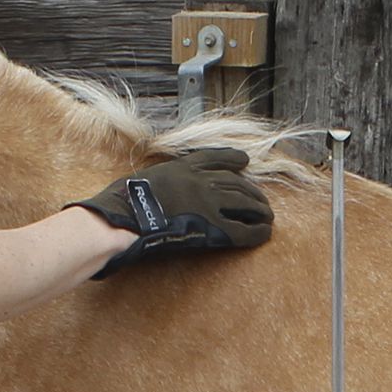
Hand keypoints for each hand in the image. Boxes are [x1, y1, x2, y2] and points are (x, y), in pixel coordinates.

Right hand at [79, 147, 275, 276]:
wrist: (123, 218)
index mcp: (184, 166)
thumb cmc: (123, 201)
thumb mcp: (144, 179)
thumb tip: (157, 187)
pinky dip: (257, 232)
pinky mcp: (212, 227)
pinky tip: (265, 233)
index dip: (233, 159)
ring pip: (245, 203)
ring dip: (259, 210)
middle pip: (237, 183)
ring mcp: (209, 203)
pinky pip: (242, 230)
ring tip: (268, 216)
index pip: (215, 158)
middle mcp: (201, 180)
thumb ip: (160, 181)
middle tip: (262, 201)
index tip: (245, 162)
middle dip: (253, 192)